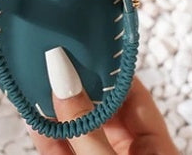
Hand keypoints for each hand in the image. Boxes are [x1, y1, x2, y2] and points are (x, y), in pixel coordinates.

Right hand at [29, 49, 176, 154]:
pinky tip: (34, 117)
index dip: (112, 72)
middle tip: (55, 57)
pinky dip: (49, 137)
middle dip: (79, 87)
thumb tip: (65, 80)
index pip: (136, 97)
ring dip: (58, 111)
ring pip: (80, 132)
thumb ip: (87, 127)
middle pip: (104, 112)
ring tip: (38, 80)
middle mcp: (131, 153)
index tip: (87, 48)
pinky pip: (64, 153)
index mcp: (157, 148)